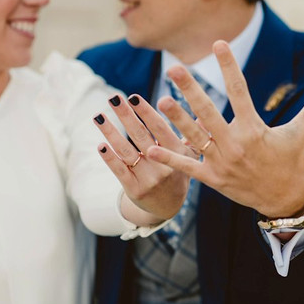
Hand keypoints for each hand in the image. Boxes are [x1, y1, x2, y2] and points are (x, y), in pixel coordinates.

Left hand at [93, 93, 195, 224]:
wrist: (168, 207)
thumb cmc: (177, 172)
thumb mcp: (190, 156)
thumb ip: (194, 135)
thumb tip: (204, 115)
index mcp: (179, 153)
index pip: (160, 128)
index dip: (146, 113)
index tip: (134, 97)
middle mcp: (164, 166)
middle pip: (141, 136)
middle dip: (126, 116)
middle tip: (114, 98)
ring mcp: (149, 179)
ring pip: (126, 151)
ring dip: (111, 132)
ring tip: (99, 116)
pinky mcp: (135, 190)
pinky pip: (120, 171)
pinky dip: (110, 158)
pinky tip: (101, 145)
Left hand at [145, 40, 303, 220]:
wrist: (284, 200)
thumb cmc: (290, 159)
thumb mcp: (302, 131)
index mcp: (255, 128)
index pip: (240, 90)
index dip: (229, 66)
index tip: (219, 44)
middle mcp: (236, 144)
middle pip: (209, 113)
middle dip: (191, 90)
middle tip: (175, 68)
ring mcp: (222, 163)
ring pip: (195, 137)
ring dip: (177, 120)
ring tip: (160, 101)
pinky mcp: (213, 179)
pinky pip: (188, 168)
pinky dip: (170, 158)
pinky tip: (150, 146)